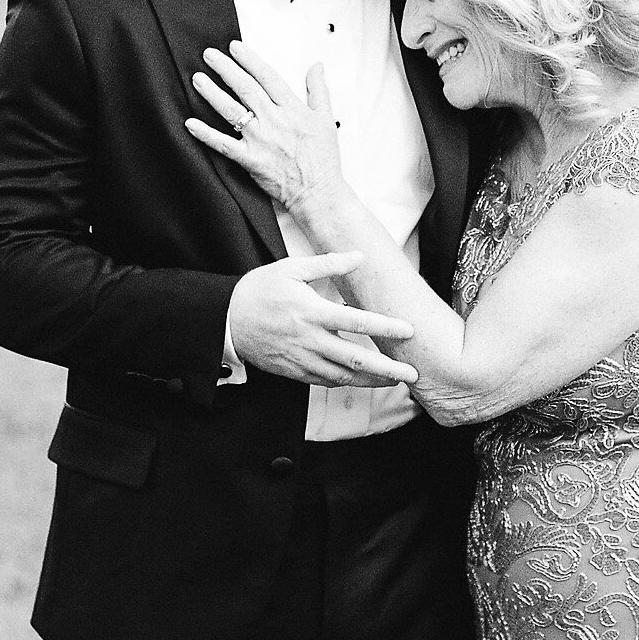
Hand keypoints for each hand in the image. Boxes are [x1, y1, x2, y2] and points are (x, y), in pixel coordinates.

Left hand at [186, 42, 342, 213]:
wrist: (318, 192)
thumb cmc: (323, 159)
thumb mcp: (326, 118)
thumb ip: (318, 89)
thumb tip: (317, 65)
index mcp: (292, 109)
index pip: (268, 77)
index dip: (250, 60)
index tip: (235, 47)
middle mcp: (274, 121)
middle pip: (246, 88)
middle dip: (226, 69)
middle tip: (209, 55)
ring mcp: (260, 140)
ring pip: (232, 111)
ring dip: (212, 93)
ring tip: (198, 79)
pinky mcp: (250, 160)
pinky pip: (223, 144)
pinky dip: (206, 134)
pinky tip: (190, 123)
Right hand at [230, 252, 418, 386]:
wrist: (226, 320)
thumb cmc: (260, 290)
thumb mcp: (291, 268)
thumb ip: (328, 264)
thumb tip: (358, 256)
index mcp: (313, 311)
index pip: (358, 322)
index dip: (386, 327)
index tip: (408, 330)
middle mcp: (310, 340)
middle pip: (356, 359)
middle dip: (388, 369)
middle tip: (412, 374)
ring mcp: (301, 359)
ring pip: (343, 376)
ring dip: (371, 381)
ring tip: (394, 381)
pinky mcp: (293, 371)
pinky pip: (324, 381)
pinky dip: (346, 383)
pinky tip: (361, 381)